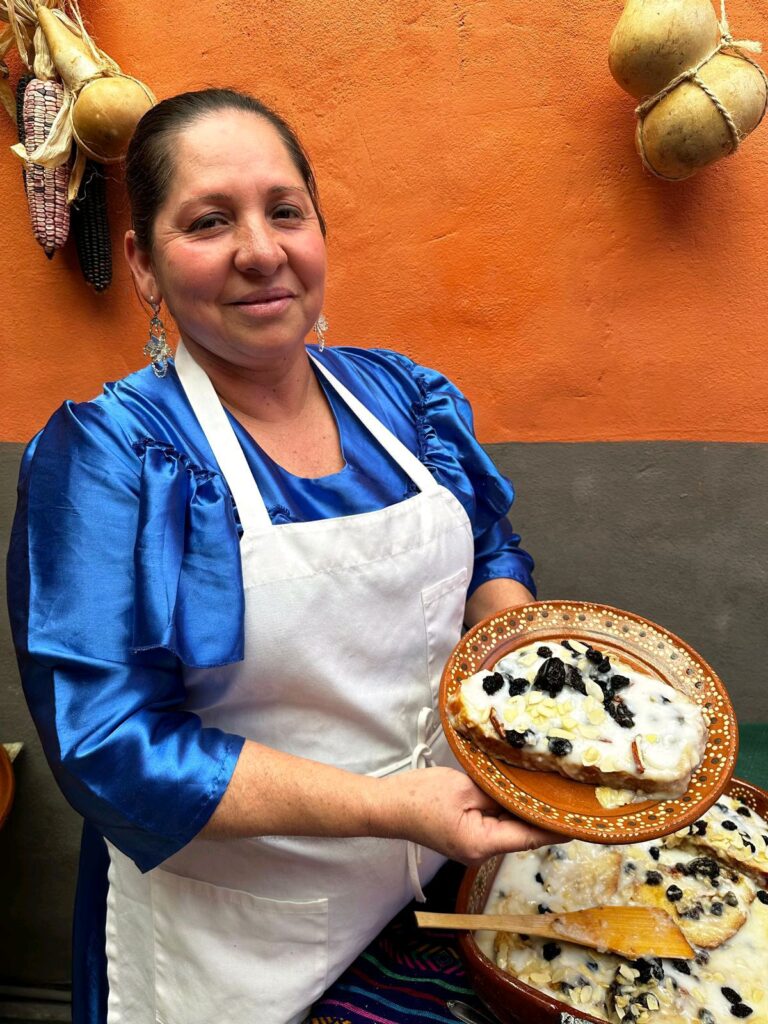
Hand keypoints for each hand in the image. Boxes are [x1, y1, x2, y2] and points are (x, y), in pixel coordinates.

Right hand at [375, 766, 565, 865]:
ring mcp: (473, 847)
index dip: (556, 828)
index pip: (529, 836)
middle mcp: (481, 853)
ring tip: (548, 790)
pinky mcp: (466, 837)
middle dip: (542, 816)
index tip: (582, 820)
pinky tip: (516, 793)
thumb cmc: (420, 797)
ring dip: (523, 811)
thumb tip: (525, 795)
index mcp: (483, 844)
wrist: (386, 806)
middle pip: (521, 834)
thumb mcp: (464, 788)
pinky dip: (506, 811)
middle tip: (568, 794)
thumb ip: (498, 793)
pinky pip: (494, 825)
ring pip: (508, 828)